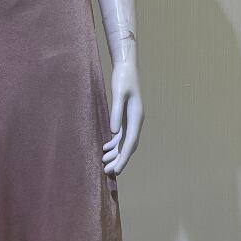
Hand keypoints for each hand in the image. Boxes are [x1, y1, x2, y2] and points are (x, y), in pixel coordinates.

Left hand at [103, 56, 142, 175]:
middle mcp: (136, 121)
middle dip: (119, 159)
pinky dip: (114, 143)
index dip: (124, 157)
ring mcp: (131, 119)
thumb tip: (113, 132)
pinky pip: (121, 135)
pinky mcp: (125, 116)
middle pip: (128, 145)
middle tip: (107, 171)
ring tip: (104, 163)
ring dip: (115, 153)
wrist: (126, 68)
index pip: (130, 142)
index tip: (117, 169)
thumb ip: (116, 112)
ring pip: (124, 142)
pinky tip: (105, 148)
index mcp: (136, 117)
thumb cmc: (123, 79)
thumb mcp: (118, 93)